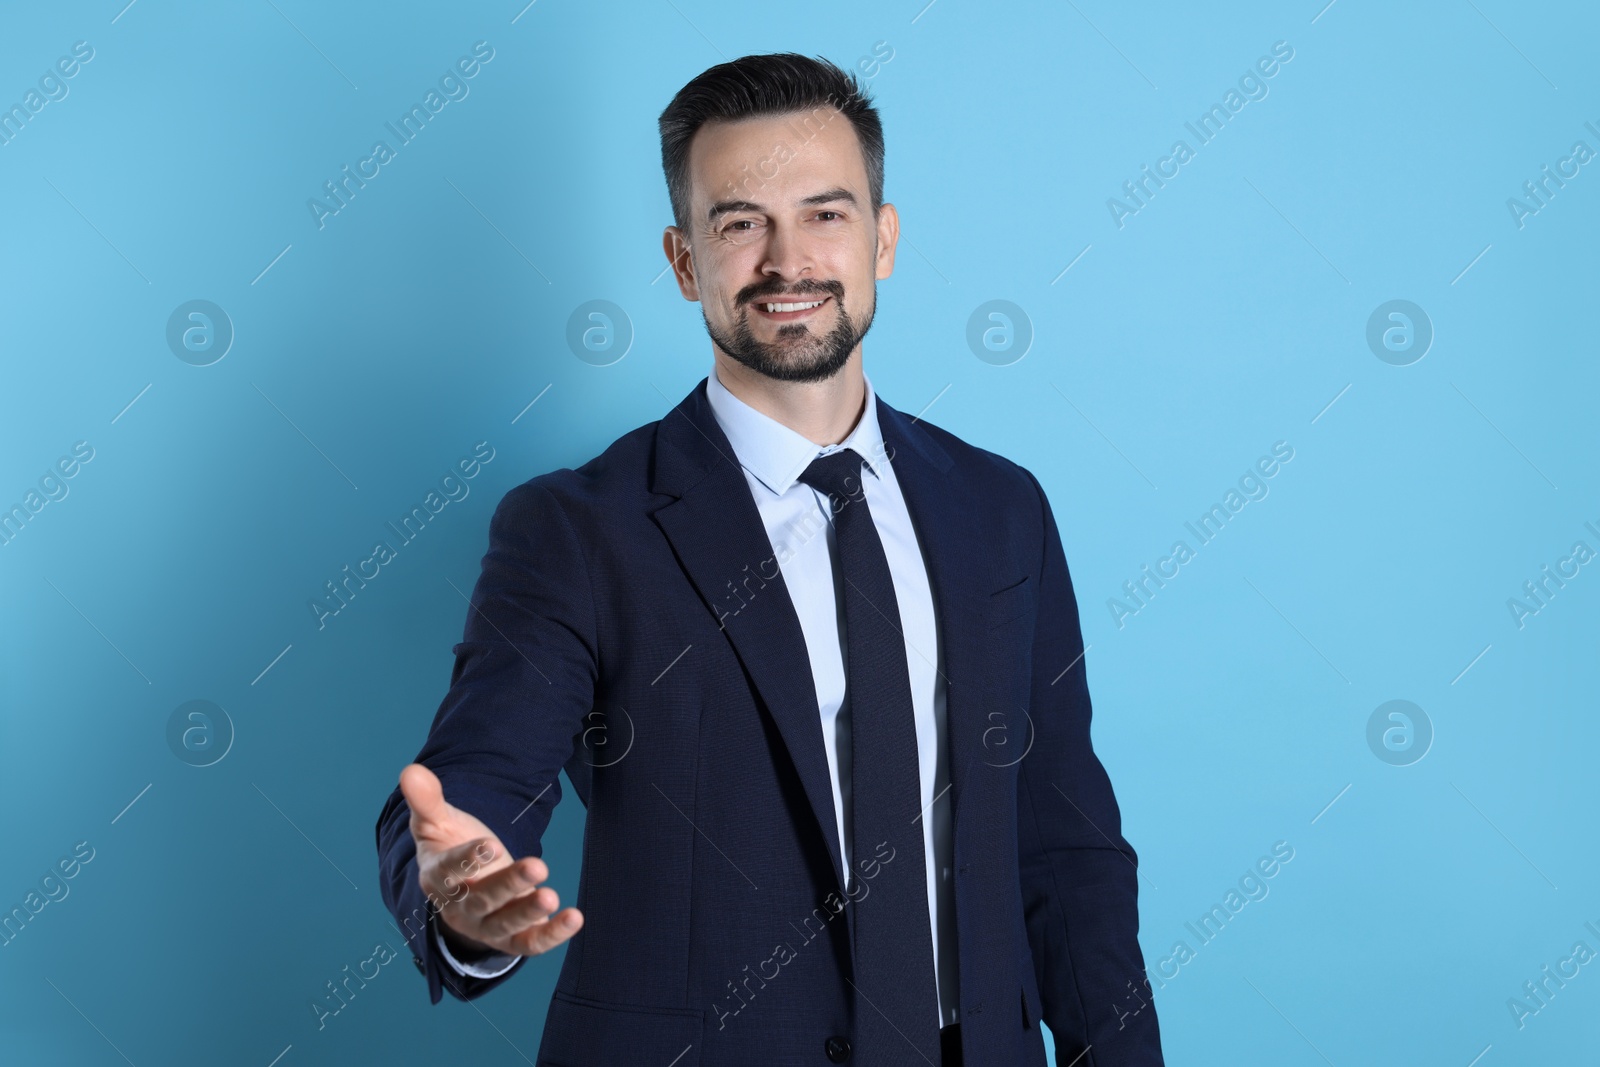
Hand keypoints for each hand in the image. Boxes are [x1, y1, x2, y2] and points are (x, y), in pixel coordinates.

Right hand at [399, 762, 583, 958]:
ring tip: (552, 897)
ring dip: (529, 912)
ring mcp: (485, 926)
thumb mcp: (438, 822)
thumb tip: (410, 770)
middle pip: (482, 899)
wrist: (465, 886)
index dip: (468, 860)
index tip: (491, 845)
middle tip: (537, 866)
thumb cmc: (451, 846)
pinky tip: (574, 918)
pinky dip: (551, 935)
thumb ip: (428, 800)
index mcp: (438, 878)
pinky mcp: (511, 938)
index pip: (449, 872)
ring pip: (505, 924)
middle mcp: (460, 907)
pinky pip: (529, 942)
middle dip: (509, 884)